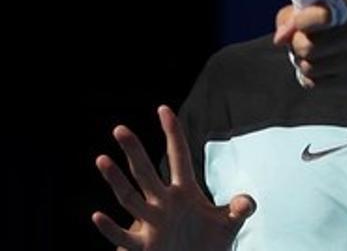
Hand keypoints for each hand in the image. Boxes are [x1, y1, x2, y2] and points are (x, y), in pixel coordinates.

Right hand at [92, 105, 255, 250]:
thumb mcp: (227, 224)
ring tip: (102, 159)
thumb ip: (238, 208)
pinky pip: (124, 237)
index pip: (178, 157)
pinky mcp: (145, 247)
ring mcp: (152, 223)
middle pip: (146, 173)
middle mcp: (164, 203)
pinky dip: (110, 229)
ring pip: (130, 198)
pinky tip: (98, 216)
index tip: (164, 109)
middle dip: (135, 151)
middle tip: (120, 129)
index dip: (173, 134)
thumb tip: (248, 201)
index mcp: (184, 192)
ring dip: (116, 180)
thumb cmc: (207, 243)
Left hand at [274, 0, 346, 91]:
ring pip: (308, 67)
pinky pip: (313, 83)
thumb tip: (280, 38)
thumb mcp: (321, 9)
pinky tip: (320, 68)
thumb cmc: (339, 26)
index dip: (302, 21)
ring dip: (302, 61)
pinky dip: (309, 76)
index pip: (321, 16)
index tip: (298, 23)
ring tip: (311, 55)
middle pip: (307, 47)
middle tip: (301, 41)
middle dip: (296, 45)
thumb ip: (294, 16)